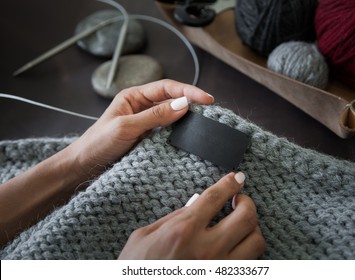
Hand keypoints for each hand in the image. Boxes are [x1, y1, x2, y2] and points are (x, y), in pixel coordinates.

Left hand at [69, 79, 213, 176]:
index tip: (206, 99)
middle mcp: (142, 107)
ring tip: (204, 122)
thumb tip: (184, 104)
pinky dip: (179, 132)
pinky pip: (168, 132)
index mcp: (134, 96)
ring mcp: (146, 123)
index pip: (166, 88)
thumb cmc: (98, 143)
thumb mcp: (126, 127)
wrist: (84, 167)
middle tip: (211, 110)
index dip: (187, 91)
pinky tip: (189, 136)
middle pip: (171, 100)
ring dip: (187, 118)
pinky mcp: (148, 138)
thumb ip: (155, 116)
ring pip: (172, 116)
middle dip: (191, 102)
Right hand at [118, 172, 265, 258]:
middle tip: (241, 200)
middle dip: (248, 203)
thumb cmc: (136, 268)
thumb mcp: (144, 236)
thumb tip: (196, 204)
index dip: (230, 183)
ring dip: (252, 229)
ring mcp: (219, 269)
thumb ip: (172, 218)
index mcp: (183, 230)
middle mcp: (206, 249)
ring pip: (256, 242)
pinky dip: (248, 251)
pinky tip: (238, 246)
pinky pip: (250, 264)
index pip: (215, 198)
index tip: (238, 178)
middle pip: (246, 217)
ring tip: (242, 225)